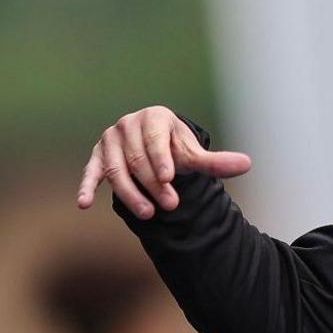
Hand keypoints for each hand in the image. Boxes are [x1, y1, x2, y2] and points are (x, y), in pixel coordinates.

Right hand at [76, 106, 251, 218]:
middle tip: (171, 205)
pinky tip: (84, 204)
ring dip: (131, 194)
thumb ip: (216, 162)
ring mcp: (110, 140)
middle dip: (154, 184)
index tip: (169, 179)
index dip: (161, 160)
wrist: (156, 148)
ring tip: (148, 214)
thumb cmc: (176, 149)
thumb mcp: (194, 155)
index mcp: (154, 117)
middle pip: (137, 159)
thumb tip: (247, 164)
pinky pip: (92, 172)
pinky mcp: (97, 157)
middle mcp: (128, 124)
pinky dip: (87, 187)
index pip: (155, 139)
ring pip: (116, 170)